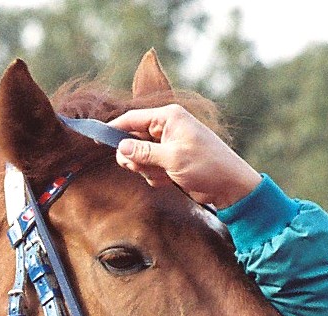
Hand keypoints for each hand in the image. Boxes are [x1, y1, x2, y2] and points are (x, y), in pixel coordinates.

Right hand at [108, 105, 261, 208]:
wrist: (229, 185)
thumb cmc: (206, 165)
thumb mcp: (172, 158)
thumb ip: (143, 152)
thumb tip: (120, 147)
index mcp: (168, 117)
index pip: (132, 119)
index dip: (114, 130)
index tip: (97, 140)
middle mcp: (167, 128)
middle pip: (132, 139)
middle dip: (135, 157)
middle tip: (142, 167)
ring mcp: (168, 146)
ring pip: (140, 157)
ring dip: (147, 170)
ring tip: (165, 174)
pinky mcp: (170, 161)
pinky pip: (150, 169)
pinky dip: (156, 177)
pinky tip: (171, 180)